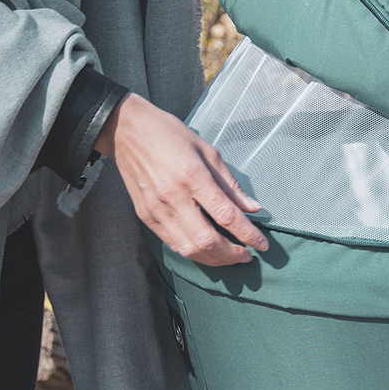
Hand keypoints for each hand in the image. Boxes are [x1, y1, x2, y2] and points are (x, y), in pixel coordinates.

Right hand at [96, 93, 267, 265]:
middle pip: (207, 240)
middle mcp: (173, 197)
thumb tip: (252, 208)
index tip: (263, 244)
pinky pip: (172, 243)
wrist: (126, 130)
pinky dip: (193, 251)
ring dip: (214, 259)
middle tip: (247, 256)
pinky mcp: (145, 215)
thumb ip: (230, 184)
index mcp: (192, 176)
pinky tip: (206, 250)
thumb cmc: (169, 134)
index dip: (248, 234)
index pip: (226, 215)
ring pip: (189, 248)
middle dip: (232, 254)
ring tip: (230, 257)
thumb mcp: (207, 151)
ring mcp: (156, 209)